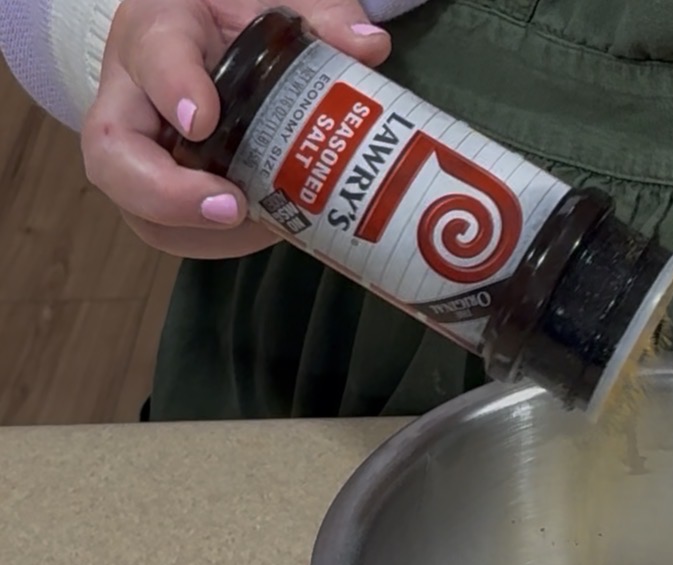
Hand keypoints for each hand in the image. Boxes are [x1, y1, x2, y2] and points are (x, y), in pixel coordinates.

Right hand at [81, 0, 390, 258]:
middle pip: (112, 155)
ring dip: (198, 231)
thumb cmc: (234, 19)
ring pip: (139, 208)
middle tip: (230, 206)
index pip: (153, 55)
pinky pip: (173, 231)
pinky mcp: (159, 193)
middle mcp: (132, 97)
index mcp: (159, 31)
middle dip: (165, 194)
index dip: (174, 90)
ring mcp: (139, 153)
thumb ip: (320, 16)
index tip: (204, 121)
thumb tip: (368, 47)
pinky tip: (268, 228)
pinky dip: (219, 241)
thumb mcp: (273, 2)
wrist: (206, 41)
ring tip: (260, 223)